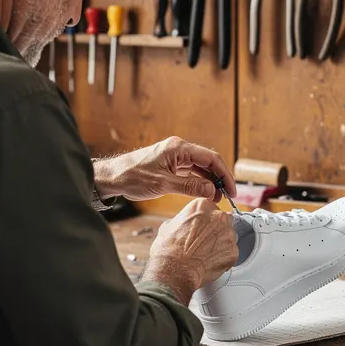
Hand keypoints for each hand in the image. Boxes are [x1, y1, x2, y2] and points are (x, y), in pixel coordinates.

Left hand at [93, 137, 236, 202]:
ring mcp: (174, 156)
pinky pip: (191, 171)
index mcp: (178, 148)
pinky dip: (199, 182)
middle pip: (208, 162)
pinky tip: (204, 192)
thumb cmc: (132, 176)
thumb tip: (212, 190)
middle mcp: (178, 149)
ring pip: (200, 167)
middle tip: (227, 196)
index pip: (211, 158)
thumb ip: (189, 186)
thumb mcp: (163, 184)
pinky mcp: (170, 164)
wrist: (113, 177)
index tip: (232, 189)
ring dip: (210, 182)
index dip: (224, 174)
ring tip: (217, 198)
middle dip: (219, 179)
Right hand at [141, 198, 237, 304]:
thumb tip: (184, 224)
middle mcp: (218, 216)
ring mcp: (228, 234)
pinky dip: (224, 258)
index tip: (201, 228)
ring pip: (229, 237)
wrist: (175, 270)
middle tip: (204, 242)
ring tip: (206, 254)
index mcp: (203, 206)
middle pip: (224, 221)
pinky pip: (231, 253)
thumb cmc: (169, 250)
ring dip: (221, 244)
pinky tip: (211, 262)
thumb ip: (183, 220)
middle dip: (216, 230)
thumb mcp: (169, 226)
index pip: (210, 209)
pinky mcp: (233, 251)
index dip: (205, 221)